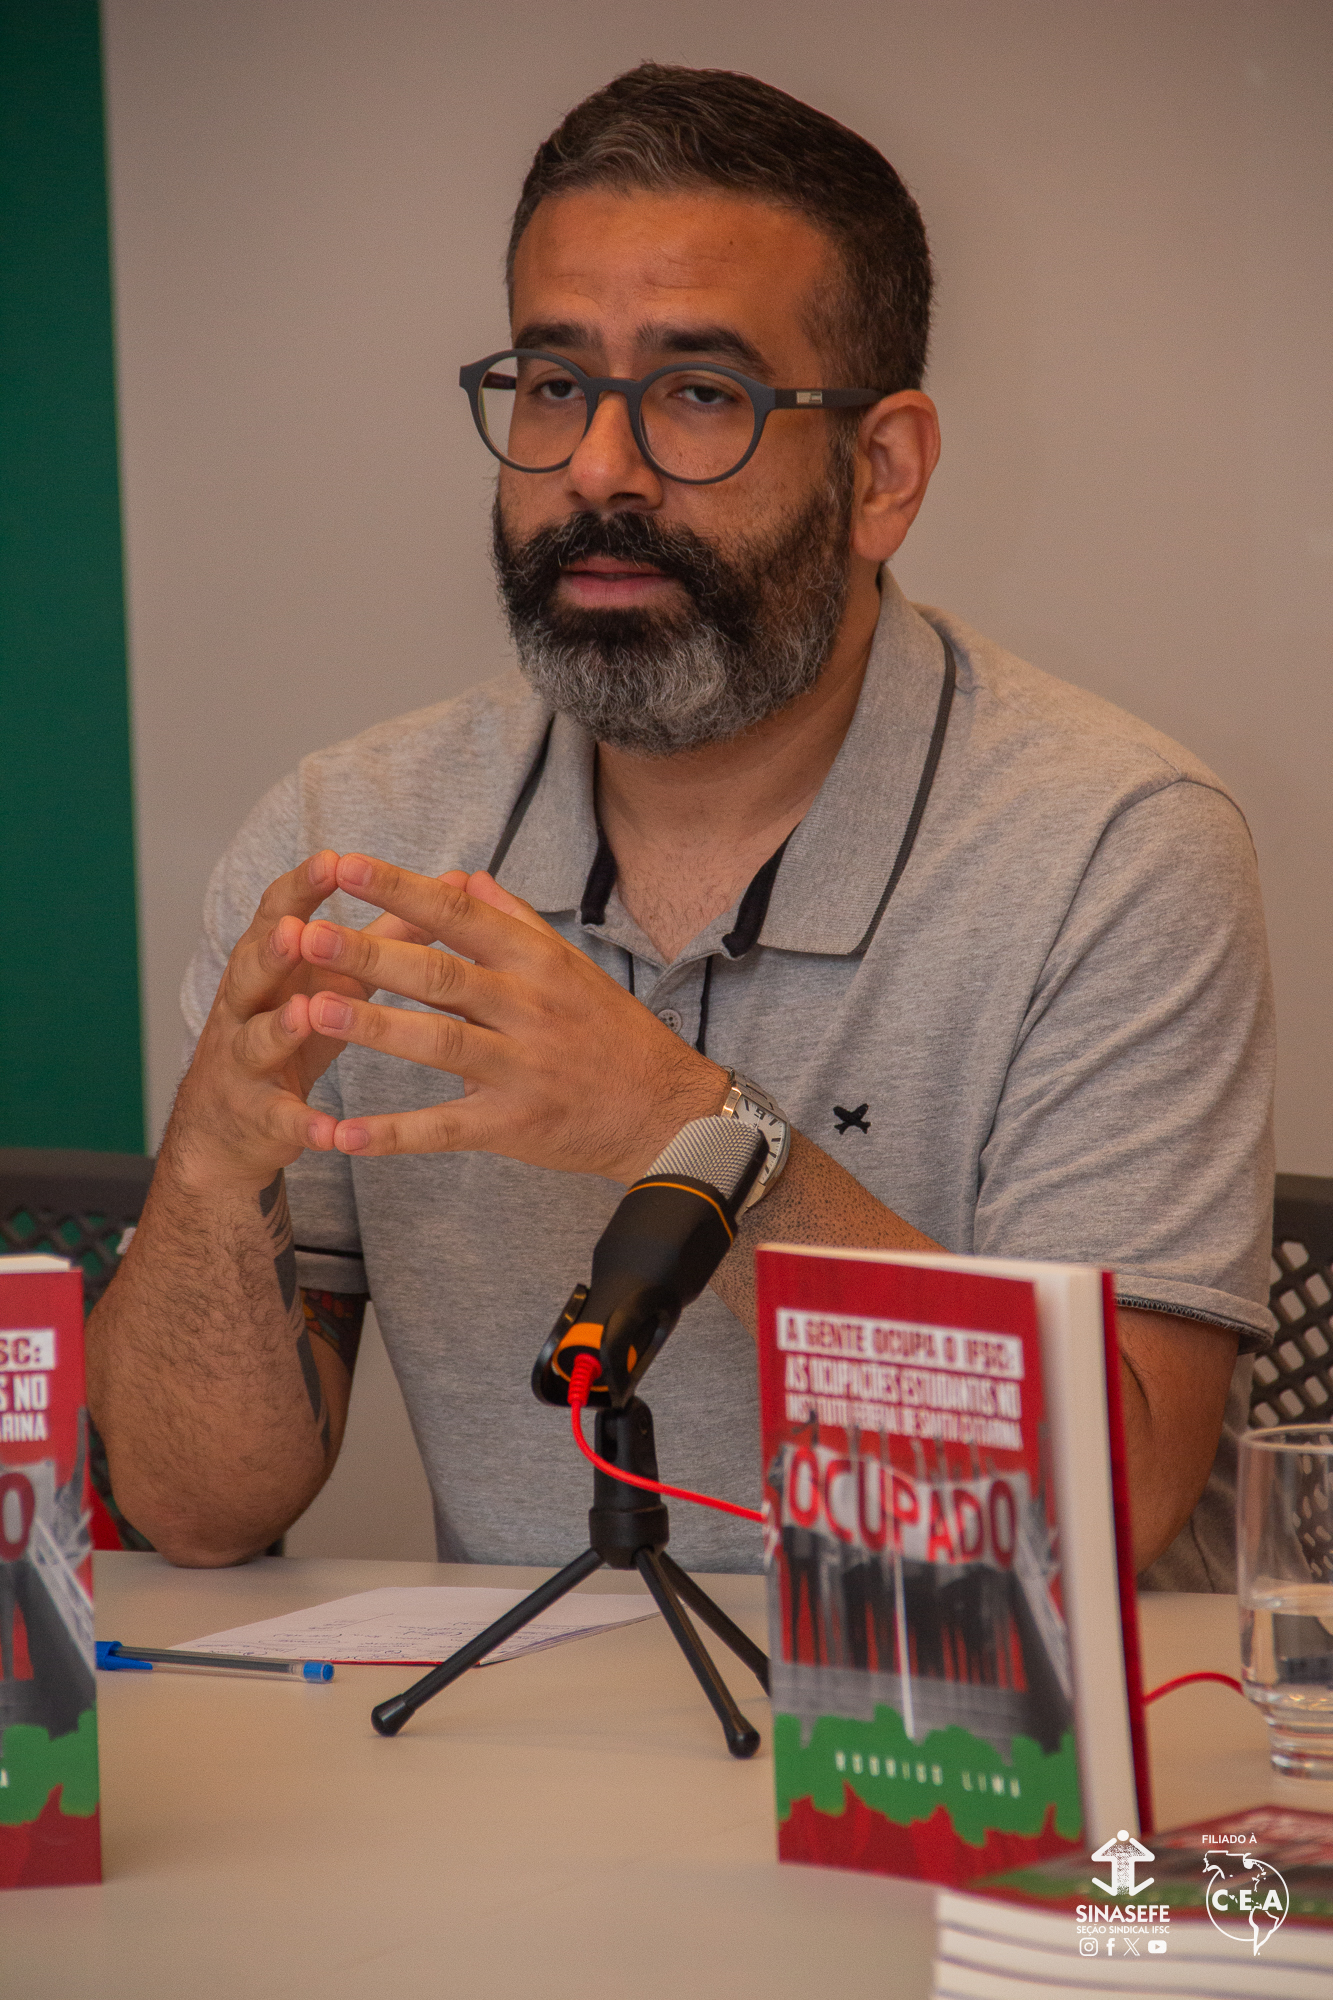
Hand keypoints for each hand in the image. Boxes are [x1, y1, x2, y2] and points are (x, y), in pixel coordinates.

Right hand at [169, 852, 463, 1192]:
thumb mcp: (335, 979)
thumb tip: (451, 886)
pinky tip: (329, 1131)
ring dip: (280, 1028)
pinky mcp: (259, 1118)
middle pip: (252, 971)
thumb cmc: (295, 1029)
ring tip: (304, 1015)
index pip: (279, 915)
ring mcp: (245, 1063)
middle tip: (297, 932)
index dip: (302, 889)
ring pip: (256, 1042)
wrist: (231, 1123)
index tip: (332, 860)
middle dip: (273, 951)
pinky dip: (303, 1124)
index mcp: (271, 965)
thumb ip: (386, 935)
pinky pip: (280, 1120)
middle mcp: (247, 1006)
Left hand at [299, 854, 728, 1181]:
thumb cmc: (612, 1034)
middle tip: (307, 934)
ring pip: (439, 1044)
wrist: (667, 1111)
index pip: (460, 917)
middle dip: (371, 953)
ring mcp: (522, 1068)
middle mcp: (529, 1010)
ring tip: (317, 1008)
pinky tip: (343, 1134)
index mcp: (537, 964)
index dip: (401, 890)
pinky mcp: (514, 1125)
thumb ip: (514, 922)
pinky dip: (395, 1134)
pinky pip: (446, 1128)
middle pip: (440, 976)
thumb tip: (464, 878)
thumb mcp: (571, 966)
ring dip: (376, 1027)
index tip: (346, 866)